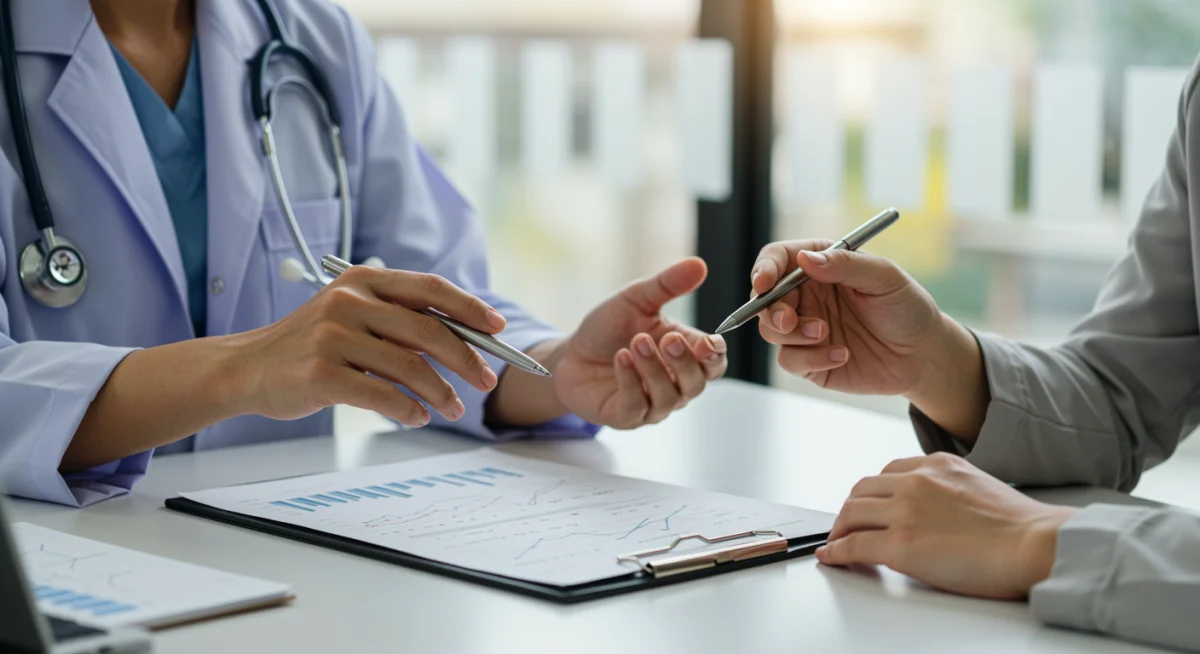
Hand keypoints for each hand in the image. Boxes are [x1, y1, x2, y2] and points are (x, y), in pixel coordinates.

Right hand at [233, 266, 503, 426]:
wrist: (248, 368)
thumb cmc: (312, 345)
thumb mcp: (353, 315)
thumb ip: (400, 320)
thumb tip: (466, 340)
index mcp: (364, 281)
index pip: (430, 289)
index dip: (469, 308)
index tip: (498, 328)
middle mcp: (349, 301)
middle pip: (428, 331)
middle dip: (466, 359)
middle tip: (484, 381)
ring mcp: (333, 337)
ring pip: (410, 367)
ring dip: (440, 393)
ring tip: (451, 408)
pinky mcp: (321, 373)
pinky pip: (382, 395)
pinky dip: (408, 410)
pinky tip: (417, 417)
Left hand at [552, 258, 728, 427]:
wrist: (569, 354)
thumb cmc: (608, 329)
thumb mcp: (636, 299)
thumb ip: (667, 285)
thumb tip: (698, 265)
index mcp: (684, 356)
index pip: (714, 363)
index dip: (715, 356)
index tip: (709, 343)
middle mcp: (673, 385)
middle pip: (696, 383)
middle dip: (685, 362)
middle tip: (668, 339)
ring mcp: (651, 404)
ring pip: (668, 397)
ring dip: (654, 369)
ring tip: (636, 343)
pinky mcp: (624, 416)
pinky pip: (637, 406)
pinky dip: (631, 381)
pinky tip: (621, 359)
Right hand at [752, 239, 949, 394]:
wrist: (924, 355)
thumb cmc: (908, 308)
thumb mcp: (885, 277)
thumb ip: (845, 265)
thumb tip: (805, 259)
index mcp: (820, 267)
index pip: (777, 259)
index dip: (764, 269)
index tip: (764, 283)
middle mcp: (807, 296)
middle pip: (765, 299)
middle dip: (771, 310)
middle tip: (790, 320)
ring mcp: (806, 329)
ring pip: (771, 330)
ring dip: (792, 335)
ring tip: (825, 333)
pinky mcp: (810, 360)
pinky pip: (790, 360)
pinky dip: (811, 358)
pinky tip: (842, 354)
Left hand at [815, 453, 1075, 598]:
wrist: (1036, 544)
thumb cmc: (1022, 526)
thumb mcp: (979, 486)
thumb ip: (949, 490)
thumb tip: (936, 512)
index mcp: (937, 465)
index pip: (887, 473)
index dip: (872, 493)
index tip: (867, 505)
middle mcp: (916, 481)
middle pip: (862, 490)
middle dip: (850, 510)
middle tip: (846, 526)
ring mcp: (905, 511)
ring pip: (852, 514)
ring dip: (840, 530)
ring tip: (837, 543)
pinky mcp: (901, 544)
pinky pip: (854, 545)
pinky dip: (837, 551)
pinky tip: (832, 558)